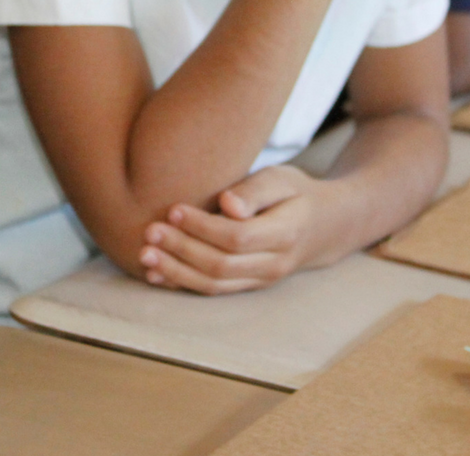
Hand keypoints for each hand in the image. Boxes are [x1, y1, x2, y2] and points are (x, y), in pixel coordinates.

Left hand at [138, 164, 336, 294]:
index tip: (174, 209)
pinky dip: (183, 284)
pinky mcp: (249, 285)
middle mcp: (275, 263)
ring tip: (145, 255)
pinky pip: (214, 291)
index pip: (238, 237)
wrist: (324, 226)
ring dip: (176, 271)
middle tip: (150, 232)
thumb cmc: (296, 193)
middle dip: (181, 250)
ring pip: (214, 284)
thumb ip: (255, 190)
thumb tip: (227, 204)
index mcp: (287, 232)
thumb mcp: (282, 179)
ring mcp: (262, 280)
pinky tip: (157, 275)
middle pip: (221, 265)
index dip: (203, 227)